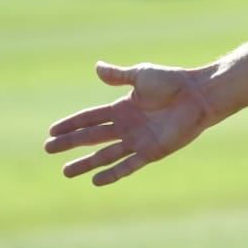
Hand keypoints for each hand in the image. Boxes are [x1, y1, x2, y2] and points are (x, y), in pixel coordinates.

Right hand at [44, 62, 219, 185]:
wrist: (199, 95)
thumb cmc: (173, 82)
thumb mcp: (141, 75)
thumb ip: (118, 76)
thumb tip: (96, 67)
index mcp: (123, 107)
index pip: (90, 117)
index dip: (71, 124)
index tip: (51, 131)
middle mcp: (127, 125)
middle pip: (92, 137)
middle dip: (71, 143)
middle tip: (48, 149)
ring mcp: (138, 140)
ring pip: (105, 155)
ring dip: (86, 163)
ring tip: (66, 172)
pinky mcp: (152, 152)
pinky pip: (128, 165)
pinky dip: (112, 173)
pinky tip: (95, 180)